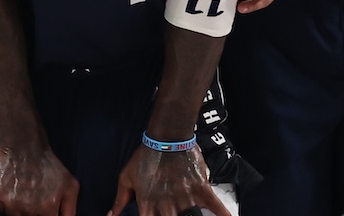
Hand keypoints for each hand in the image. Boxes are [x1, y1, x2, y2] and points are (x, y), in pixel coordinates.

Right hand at [0, 141, 78, 215]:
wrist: (25, 142)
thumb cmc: (48, 162)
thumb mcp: (70, 184)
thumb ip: (70, 208)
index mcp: (47, 208)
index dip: (45, 214)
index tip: (43, 208)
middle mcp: (28, 209)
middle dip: (32, 212)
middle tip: (32, 198)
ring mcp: (10, 203)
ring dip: (17, 209)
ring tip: (21, 193)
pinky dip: (2, 204)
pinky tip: (10, 191)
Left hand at [109, 145, 231, 215]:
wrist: (166, 136)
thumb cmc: (144, 157)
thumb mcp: (126, 178)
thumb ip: (120, 200)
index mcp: (147, 207)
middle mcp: (166, 207)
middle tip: (175, 213)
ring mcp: (185, 199)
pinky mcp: (201, 190)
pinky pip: (216, 207)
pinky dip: (223, 215)